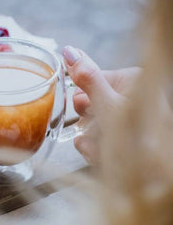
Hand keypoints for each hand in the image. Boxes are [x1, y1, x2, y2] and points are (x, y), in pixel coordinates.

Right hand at [62, 46, 139, 163]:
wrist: (155, 172)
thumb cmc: (139, 139)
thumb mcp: (108, 106)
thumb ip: (86, 79)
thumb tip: (69, 51)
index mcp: (130, 80)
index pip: (91, 80)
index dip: (83, 98)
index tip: (86, 110)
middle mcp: (129, 98)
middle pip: (89, 104)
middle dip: (87, 123)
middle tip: (99, 131)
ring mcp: (126, 120)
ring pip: (91, 125)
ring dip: (91, 141)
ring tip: (103, 151)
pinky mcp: (123, 140)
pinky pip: (98, 140)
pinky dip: (96, 150)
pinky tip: (102, 158)